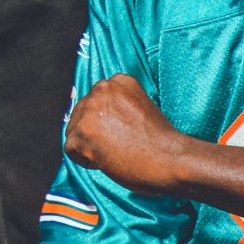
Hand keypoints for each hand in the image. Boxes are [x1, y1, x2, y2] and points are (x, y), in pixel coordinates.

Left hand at [64, 74, 185, 194]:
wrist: (173, 160)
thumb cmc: (163, 141)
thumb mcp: (142, 107)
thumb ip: (118, 105)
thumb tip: (99, 120)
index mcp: (118, 81)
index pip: (96, 100)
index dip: (105, 120)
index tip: (121, 132)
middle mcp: (101, 89)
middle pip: (82, 113)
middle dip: (94, 131)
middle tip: (118, 146)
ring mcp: (90, 110)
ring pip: (74, 130)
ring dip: (89, 145)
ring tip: (114, 153)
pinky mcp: (83, 132)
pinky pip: (71, 149)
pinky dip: (85, 160)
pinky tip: (106, 162)